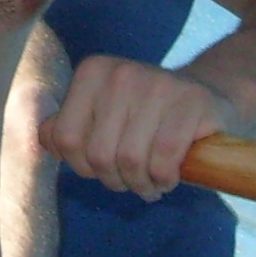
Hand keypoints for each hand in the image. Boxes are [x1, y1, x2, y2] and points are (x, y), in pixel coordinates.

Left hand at [39, 54, 247, 201]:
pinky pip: (164, 160)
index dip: (83, 166)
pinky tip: (169, 176)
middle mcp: (122, 72)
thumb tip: (46, 140)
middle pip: (99, 156)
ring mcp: (158, 84)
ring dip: (142, 185)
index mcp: (93, 71)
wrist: (208, 96)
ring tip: (150, 182)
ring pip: (131, 161)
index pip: (65, 139)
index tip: (103, 167)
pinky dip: (164, 179)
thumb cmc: (145, 117)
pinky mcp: (192, 102)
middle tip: (132, 180)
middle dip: (115, 180)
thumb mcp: (101, 115)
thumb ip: (67, 127)